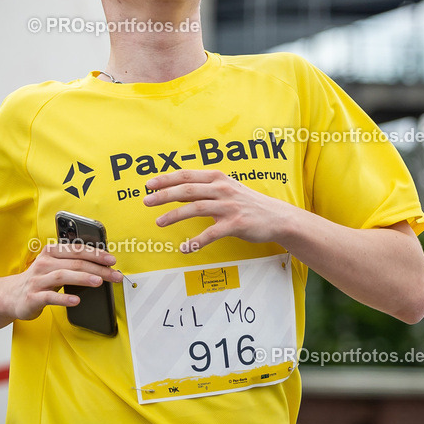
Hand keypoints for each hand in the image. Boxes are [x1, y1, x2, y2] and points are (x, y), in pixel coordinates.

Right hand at [6, 242, 120, 320]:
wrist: (11, 296)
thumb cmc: (39, 280)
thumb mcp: (54, 266)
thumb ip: (72, 263)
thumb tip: (102, 265)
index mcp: (51, 252)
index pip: (77, 250)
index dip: (96, 253)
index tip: (112, 260)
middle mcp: (44, 264)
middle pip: (75, 263)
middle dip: (98, 268)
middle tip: (114, 275)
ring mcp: (37, 280)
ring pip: (63, 276)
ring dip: (83, 278)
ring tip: (99, 282)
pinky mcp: (33, 297)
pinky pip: (50, 297)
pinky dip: (64, 298)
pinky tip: (76, 300)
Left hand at [143, 170, 300, 251]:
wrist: (277, 216)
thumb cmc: (248, 203)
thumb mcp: (227, 189)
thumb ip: (204, 189)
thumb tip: (176, 191)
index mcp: (218, 178)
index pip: (186, 175)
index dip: (166, 179)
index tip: (149, 184)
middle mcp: (222, 189)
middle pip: (187, 189)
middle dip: (164, 195)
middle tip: (146, 201)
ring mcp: (229, 206)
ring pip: (196, 208)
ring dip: (175, 215)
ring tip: (159, 222)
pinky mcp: (235, 224)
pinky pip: (211, 233)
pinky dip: (196, 241)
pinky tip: (184, 248)